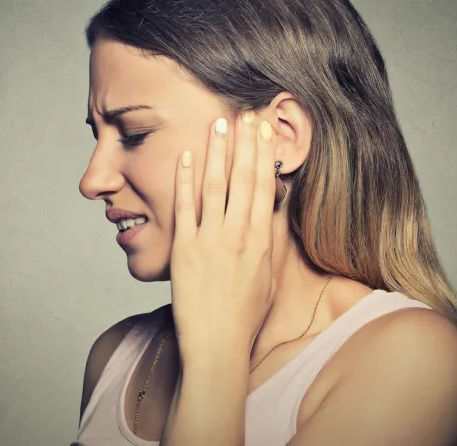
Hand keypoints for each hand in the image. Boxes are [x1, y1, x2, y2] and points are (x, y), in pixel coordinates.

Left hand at [170, 111, 276, 359]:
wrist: (217, 345)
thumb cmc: (245, 316)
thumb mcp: (268, 276)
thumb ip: (269, 242)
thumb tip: (272, 212)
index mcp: (261, 241)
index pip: (265, 187)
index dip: (265, 155)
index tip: (266, 129)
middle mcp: (238, 235)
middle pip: (243, 179)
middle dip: (245, 142)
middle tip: (246, 111)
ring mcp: (210, 241)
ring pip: (215, 186)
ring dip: (218, 151)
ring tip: (219, 123)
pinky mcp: (184, 250)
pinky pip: (184, 208)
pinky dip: (185, 180)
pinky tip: (188, 156)